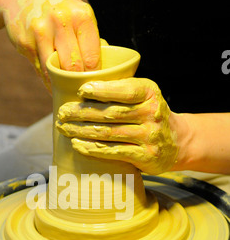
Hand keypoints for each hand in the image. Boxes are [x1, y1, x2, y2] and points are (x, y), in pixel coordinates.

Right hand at [0, 0, 100, 88]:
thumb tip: (102, 71)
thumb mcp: (77, 14)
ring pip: (54, 71)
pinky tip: (53, 85)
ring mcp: (40, 32)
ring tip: (68, 92)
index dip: (94, 75)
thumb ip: (89, 39)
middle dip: (78, 82)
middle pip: (73, 66)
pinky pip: (41, 70)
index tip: (95, 84)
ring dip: (61, 85)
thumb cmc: (58, 10)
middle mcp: (60, 20)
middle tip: (82, 92)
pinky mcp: (25, 43)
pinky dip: (48, 80)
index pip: (92, 57)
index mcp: (80, 15)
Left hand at [56, 77, 179, 174]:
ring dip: (81, 131)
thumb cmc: (149, 114)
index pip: (125, 90)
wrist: (177, 142)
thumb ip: (121, 88)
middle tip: (61, 113)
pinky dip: (92, 149)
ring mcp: (149, 137)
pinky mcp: (145, 156)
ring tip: (63, 128)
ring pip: (108, 133)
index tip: (80, 90)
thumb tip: (81, 83)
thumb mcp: (144, 95)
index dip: (101, 90)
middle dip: (81, 113)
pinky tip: (77, 145)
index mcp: (150, 92)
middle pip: (110, 113)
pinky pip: (113, 152)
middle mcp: (152, 113)